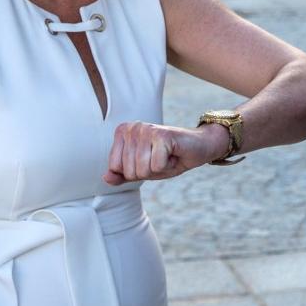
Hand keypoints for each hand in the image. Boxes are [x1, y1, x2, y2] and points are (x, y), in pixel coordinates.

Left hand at [103, 121, 228, 185]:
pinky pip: (157, 167)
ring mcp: (146, 130)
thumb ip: (122, 175)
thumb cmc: (169, 158)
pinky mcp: (161, 135)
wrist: (200, 147)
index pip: (114, 167)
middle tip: (160, 158)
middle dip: (148, 172)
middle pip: (129, 171)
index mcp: (123, 132)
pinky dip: (168, 166)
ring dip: (158, 170)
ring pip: (142, 170)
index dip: (134, 172)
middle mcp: (132, 128)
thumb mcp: (142, 170)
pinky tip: (174, 155)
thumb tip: (105, 178)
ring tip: (167, 156)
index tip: (149, 160)